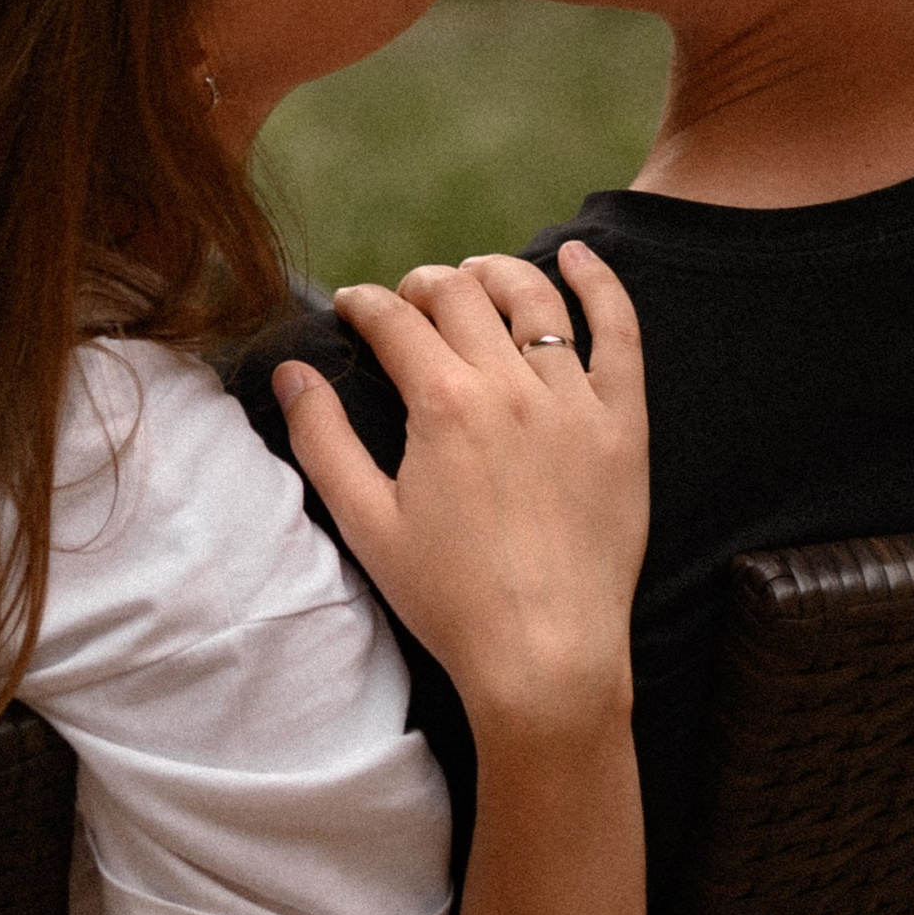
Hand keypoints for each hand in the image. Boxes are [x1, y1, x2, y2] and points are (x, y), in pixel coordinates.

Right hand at [274, 243, 645, 744]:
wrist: (546, 658)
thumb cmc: (449, 601)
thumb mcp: (366, 525)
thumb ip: (323, 441)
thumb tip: (290, 373)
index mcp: (444, 405)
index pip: (395, 321)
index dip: (365, 303)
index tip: (353, 307)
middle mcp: (510, 386)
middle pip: (460, 295)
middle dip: (422, 285)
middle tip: (408, 301)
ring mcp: (573, 400)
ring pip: (533, 297)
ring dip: (495, 272)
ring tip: (475, 275)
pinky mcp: (623, 424)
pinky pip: (620, 332)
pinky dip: (601, 284)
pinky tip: (582, 255)